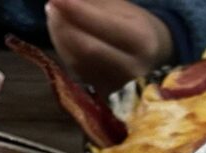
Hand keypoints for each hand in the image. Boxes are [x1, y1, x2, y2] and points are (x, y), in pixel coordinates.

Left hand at [45, 0, 173, 94]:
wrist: (154, 57)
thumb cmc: (136, 26)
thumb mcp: (122, 8)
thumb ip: (93, 3)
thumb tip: (62, 1)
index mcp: (141, 41)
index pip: (101, 26)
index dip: (75, 11)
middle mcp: (131, 67)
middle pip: (86, 47)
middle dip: (63, 25)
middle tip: (51, 6)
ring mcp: (117, 84)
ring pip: (76, 60)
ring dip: (59, 36)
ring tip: (55, 16)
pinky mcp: (104, 92)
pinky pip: (76, 69)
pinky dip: (64, 50)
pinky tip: (62, 35)